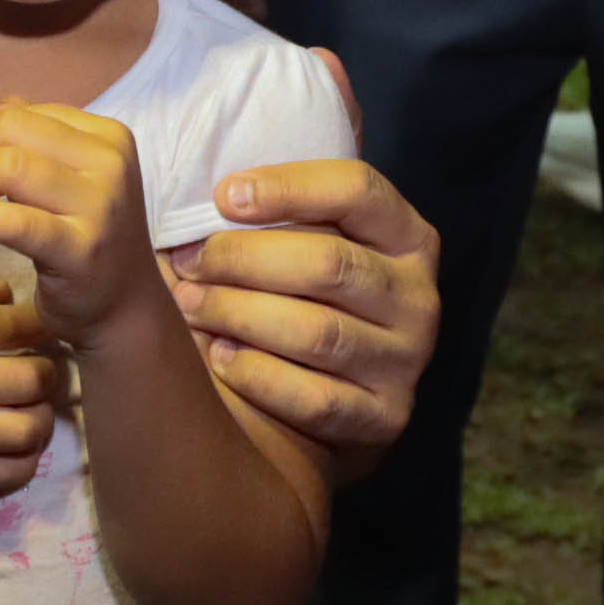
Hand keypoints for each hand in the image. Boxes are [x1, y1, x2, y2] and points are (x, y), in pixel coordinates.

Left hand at [0, 101, 160, 344]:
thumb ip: (34, 137)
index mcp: (110, 138)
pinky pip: (13, 222)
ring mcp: (99, 208)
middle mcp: (111, 166)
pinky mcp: (78, 251)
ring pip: (9, 168)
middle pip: (13, 132)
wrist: (124, 307)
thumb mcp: (73, 176)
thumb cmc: (88, 236)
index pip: (25, 113)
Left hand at [163, 154, 438, 483]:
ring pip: (318, 332)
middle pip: (329, 263)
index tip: (222, 196)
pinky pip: (317, 399)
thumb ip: (276, 215)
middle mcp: (418, 296)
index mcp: (407, 237)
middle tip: (185, 262)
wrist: (335, 400)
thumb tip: (211, 189)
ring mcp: (407, 360)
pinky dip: (259, 376)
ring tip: (189, 306)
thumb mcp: (306, 246)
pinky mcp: (386, 416)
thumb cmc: (302, 300)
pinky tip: (220, 358)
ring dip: (239, 314)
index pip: (358, 191)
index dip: (288, 188)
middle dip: (243, 259)